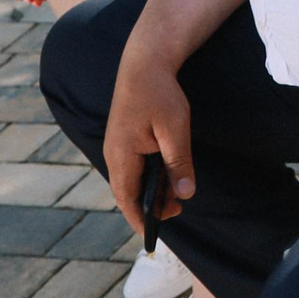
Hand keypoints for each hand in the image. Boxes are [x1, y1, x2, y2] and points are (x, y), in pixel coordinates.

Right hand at [101, 53, 195, 236]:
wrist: (144, 63)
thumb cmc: (159, 94)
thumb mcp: (175, 130)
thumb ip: (178, 163)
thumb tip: (184, 195)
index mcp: (121, 154)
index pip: (126, 198)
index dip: (139, 219)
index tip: (153, 235)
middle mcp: (114, 153)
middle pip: (127, 192)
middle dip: (148, 206)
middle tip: (176, 210)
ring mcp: (117, 146)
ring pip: (130, 180)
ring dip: (149, 191)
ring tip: (174, 196)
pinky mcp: (124, 139)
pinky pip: (133, 167)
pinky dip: (147, 177)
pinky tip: (164, 176)